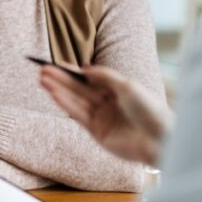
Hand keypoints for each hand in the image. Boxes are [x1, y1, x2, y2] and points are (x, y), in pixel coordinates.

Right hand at [40, 64, 171, 165]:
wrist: (159, 137)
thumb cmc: (149, 109)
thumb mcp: (126, 84)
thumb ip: (104, 76)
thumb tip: (84, 68)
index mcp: (117, 90)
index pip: (90, 79)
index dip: (72, 72)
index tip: (56, 64)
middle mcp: (107, 103)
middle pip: (80, 89)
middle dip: (61, 80)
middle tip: (42, 70)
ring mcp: (101, 118)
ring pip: (76, 101)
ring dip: (59, 90)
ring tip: (43, 80)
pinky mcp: (97, 132)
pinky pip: (78, 115)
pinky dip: (65, 103)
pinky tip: (54, 93)